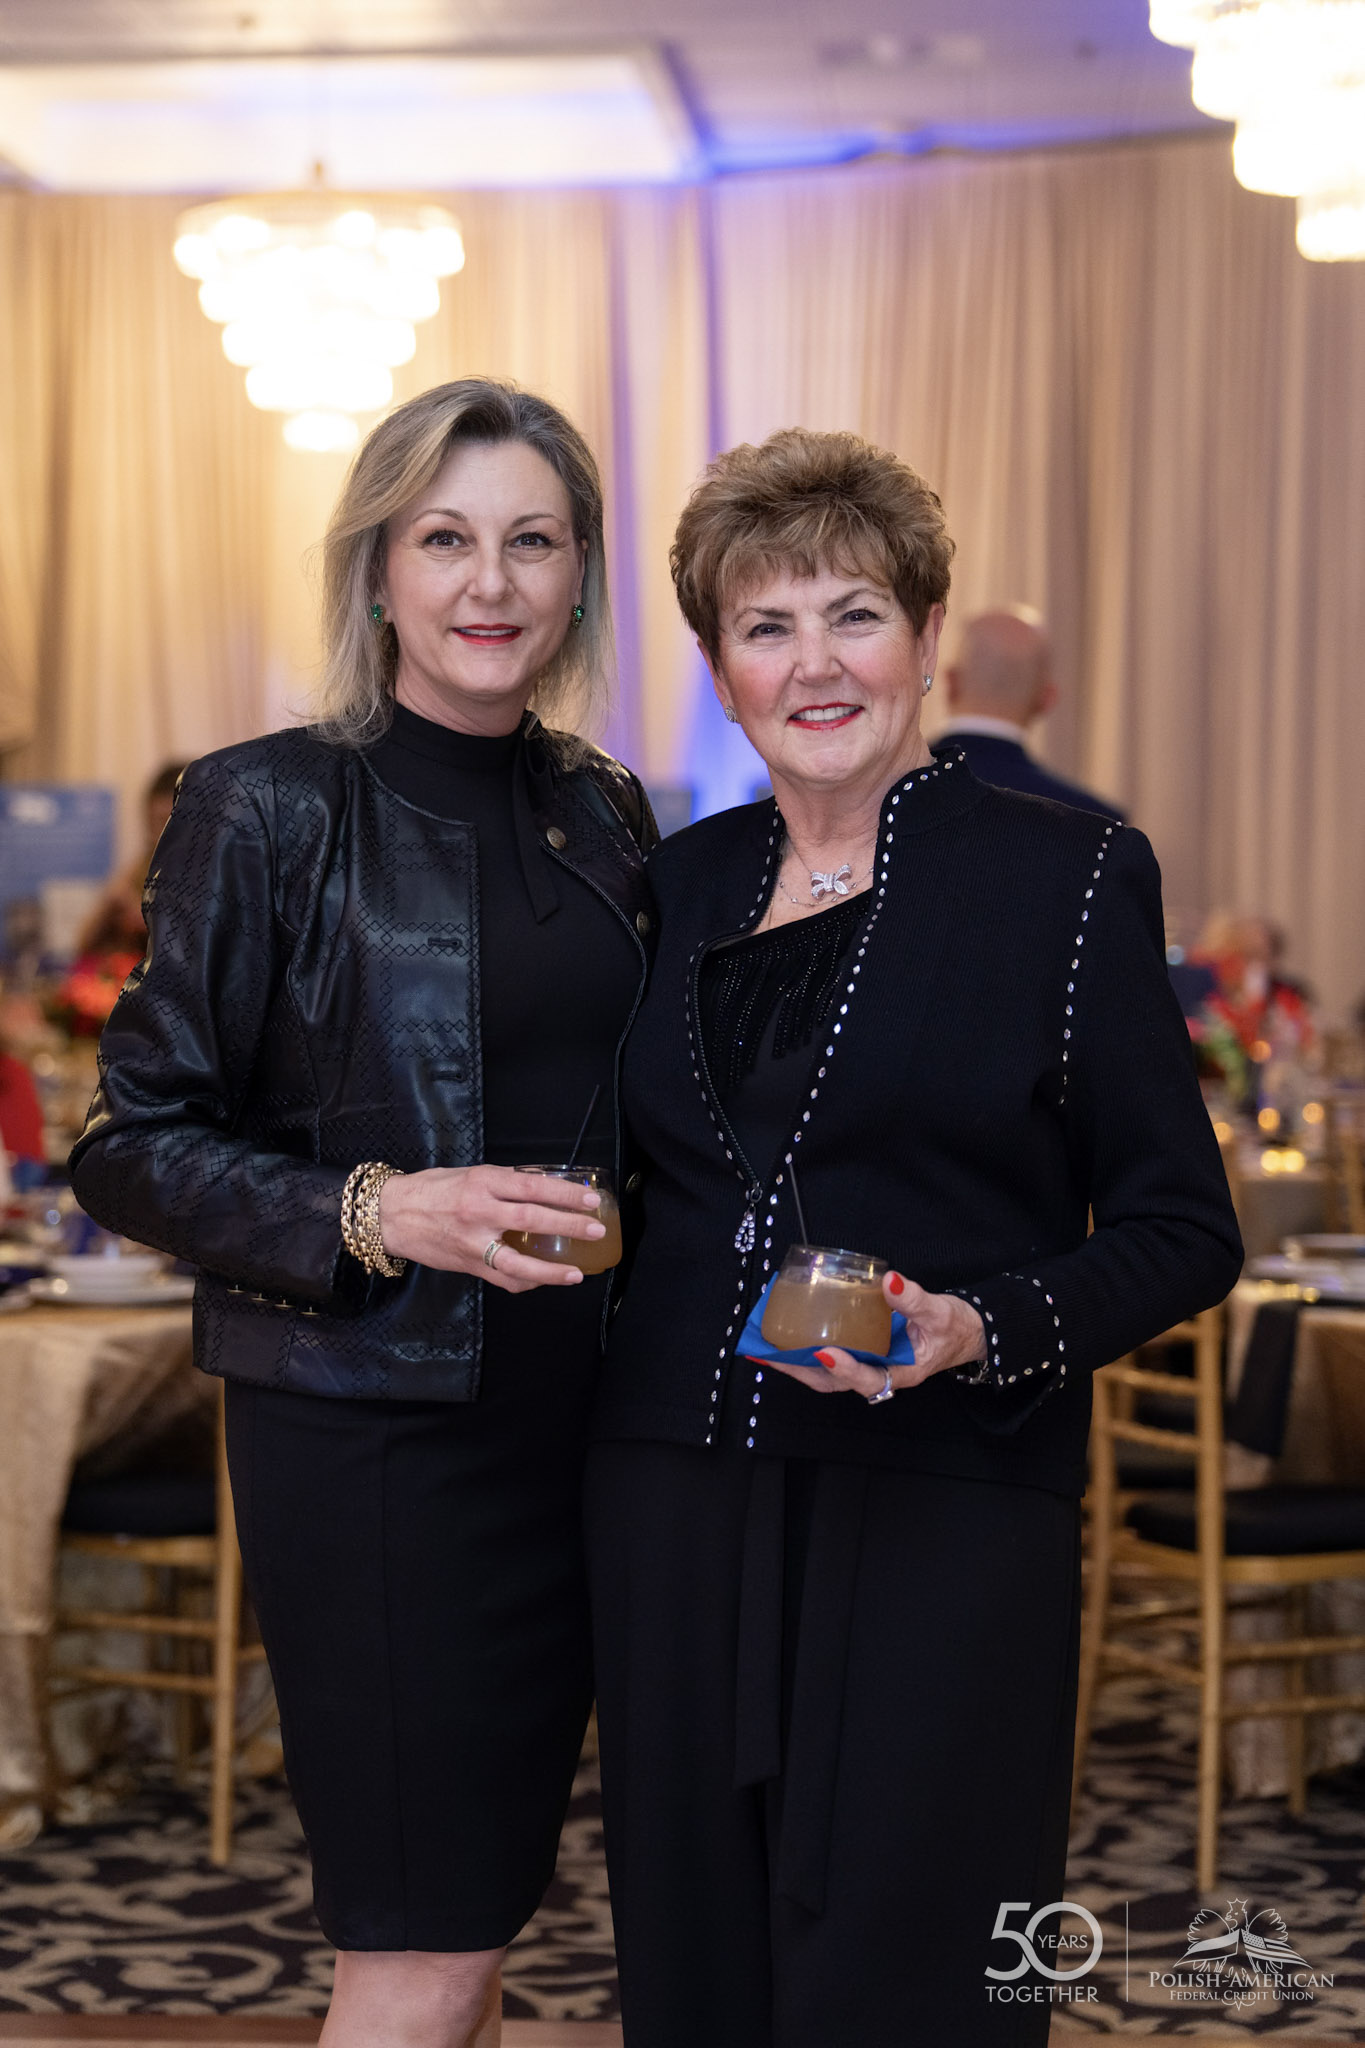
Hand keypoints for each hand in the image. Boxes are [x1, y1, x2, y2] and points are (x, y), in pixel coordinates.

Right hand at [377, 1165, 605, 1292]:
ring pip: (517, 1260)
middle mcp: (478, 1212)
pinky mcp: (468, 1264)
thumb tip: (545, 1185)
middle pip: (530, 1219)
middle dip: (567, 1225)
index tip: (590, 1199)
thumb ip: (505, 1181)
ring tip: (577, 1272)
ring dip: (551, 1269)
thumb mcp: (470, 1174)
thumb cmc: (432, 1190)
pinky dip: (526, 1281)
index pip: (531, 1186)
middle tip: (595, 1229)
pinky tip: (545, 1280)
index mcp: (482, 1182)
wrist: (392, 1215)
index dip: (564, 1193)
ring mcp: (473, 1242)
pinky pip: (502, 1278)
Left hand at [759, 1271, 985, 1398]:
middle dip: (801, 1371)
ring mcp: (869, 1365)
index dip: (847, 1369)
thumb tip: (890, 1280)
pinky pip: (830, 1356)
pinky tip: (787, 1335)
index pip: (871, 1378)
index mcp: (903, 1371)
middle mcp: (880, 1373)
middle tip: (770, 1355)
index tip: (825, 1353)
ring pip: (827, 1374)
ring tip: (766, 1350)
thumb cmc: (955, 1327)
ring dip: (797, 1364)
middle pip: (835, 1382)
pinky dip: (806, 1349)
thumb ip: (914, 1299)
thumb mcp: (940, 1312)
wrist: (965, 1333)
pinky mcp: (863, 1352)